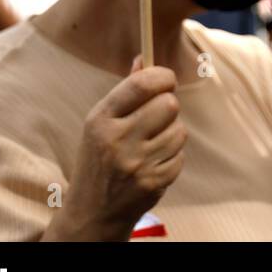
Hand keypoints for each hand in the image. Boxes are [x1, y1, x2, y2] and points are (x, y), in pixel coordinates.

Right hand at [54, 58, 186, 240]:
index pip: (143, 83)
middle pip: (169, 104)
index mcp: (101, 119)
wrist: (91, 212)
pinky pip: (180, 155)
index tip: (165, 80)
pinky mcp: (154, 182)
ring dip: (171, 134)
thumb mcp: (100, 123)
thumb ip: (125, 91)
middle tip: (157, 117)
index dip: (163, 77)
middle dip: (168, 107)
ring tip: (151, 144)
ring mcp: (137, 163)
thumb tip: (144, 58)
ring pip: (179, 130)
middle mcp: (117, 140)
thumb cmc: (98, 159)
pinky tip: (152, 163)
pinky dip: (171, 157)